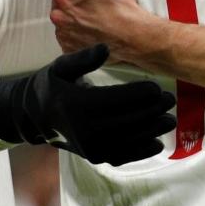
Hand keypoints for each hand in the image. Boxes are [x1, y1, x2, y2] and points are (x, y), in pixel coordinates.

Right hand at [0, 44, 171, 166]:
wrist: (34, 117)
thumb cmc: (51, 86)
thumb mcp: (61, 67)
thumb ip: (84, 58)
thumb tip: (105, 48)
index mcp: (80, 104)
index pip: (120, 99)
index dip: (143, 94)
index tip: (157, 88)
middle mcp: (86, 129)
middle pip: (130, 119)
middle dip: (153, 110)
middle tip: (170, 101)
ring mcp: (91, 146)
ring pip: (131, 139)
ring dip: (153, 130)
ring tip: (169, 119)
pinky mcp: (94, 157)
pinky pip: (123, 156)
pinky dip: (142, 151)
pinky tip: (157, 143)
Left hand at [48, 0, 151, 59]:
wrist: (130, 35)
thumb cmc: (117, 3)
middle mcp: (57, 15)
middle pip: (59, 0)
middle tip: (93, 0)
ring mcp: (63, 35)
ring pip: (64, 18)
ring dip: (73, 16)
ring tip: (95, 17)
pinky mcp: (70, 50)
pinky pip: (69, 37)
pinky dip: (77, 33)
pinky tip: (93, 30)